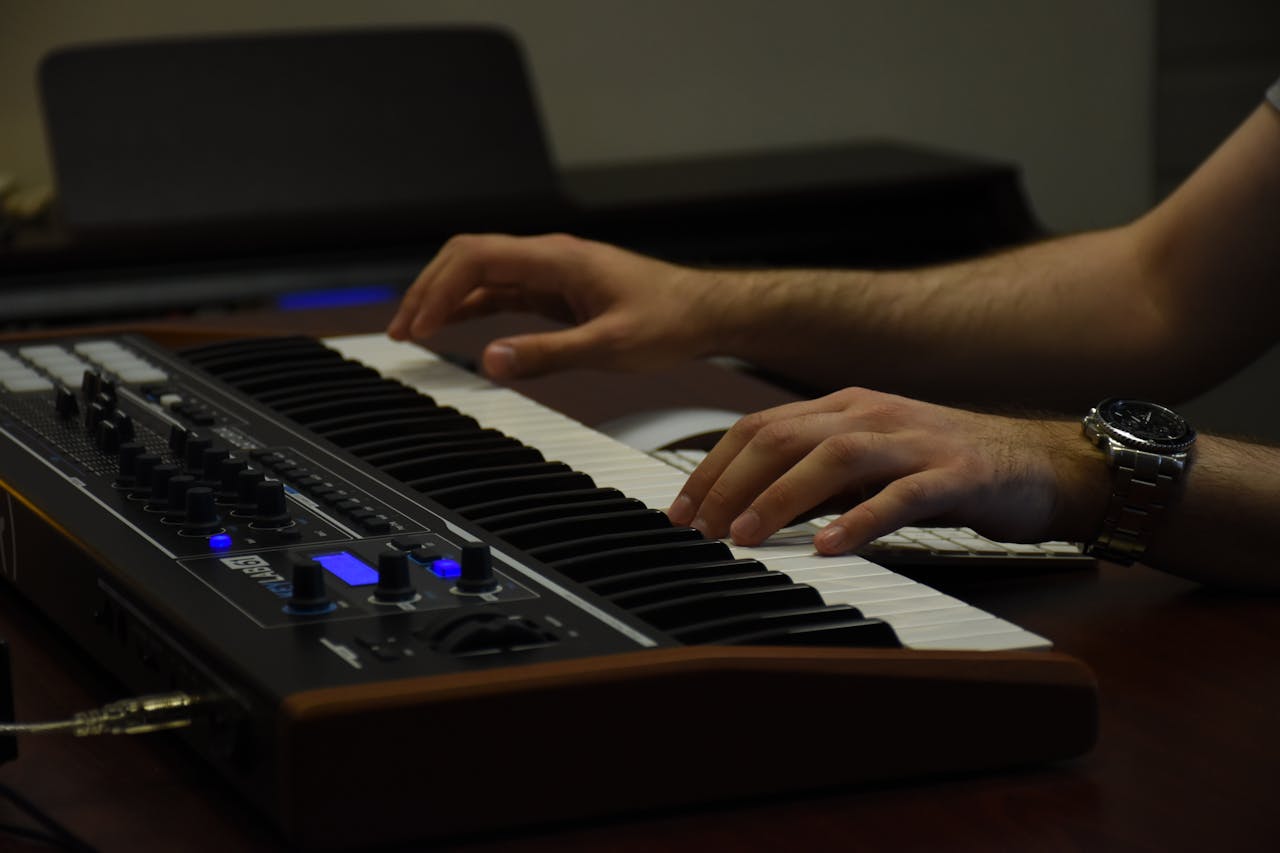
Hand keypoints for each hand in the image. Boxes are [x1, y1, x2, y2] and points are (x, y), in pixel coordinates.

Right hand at [387, 233, 718, 378]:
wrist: (707, 313)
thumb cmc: (670, 321)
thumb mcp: (609, 345)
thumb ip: (548, 355)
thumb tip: (492, 362)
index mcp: (556, 259)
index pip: (476, 259)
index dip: (438, 290)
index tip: (416, 327)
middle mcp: (549, 259)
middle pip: (469, 259)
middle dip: (429, 291)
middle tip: (400, 330)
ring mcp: (552, 274)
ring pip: (483, 275)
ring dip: (446, 299)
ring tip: (413, 331)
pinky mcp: (559, 292)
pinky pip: (504, 293)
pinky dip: (473, 308)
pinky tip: (456, 328)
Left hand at [667, 388, 1103, 553]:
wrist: (1040, 465)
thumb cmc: (947, 467)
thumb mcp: (869, 464)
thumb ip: (815, 477)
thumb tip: (747, 507)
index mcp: (845, 407)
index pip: (760, 426)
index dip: (714, 466)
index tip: (682, 509)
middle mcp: (872, 414)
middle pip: (782, 436)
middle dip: (731, 482)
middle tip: (700, 528)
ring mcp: (914, 440)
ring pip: (831, 458)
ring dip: (779, 498)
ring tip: (744, 536)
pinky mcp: (956, 474)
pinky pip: (900, 496)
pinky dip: (859, 520)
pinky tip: (829, 547)